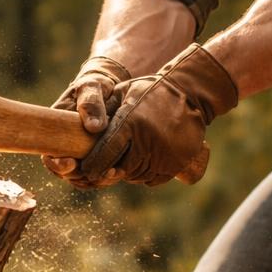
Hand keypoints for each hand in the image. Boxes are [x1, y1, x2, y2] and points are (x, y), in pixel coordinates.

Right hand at [42, 55, 132, 187]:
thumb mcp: (91, 87)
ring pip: (81, 177)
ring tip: (111, 173)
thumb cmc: (95, 86)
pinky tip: (118, 172)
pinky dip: (105, 177)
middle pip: (65, 172)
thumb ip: (91, 103)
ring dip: (94, 180)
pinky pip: (97, 174)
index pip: (48, 155)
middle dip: (77, 176)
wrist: (109, 89)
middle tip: (95, 173)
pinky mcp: (96, 157)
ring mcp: (80, 153)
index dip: (55, 164)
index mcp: (56, 130)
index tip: (70, 162)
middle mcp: (65, 145)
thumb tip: (94, 127)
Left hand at [79, 43, 237, 185]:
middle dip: (111, 170)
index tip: (88, 170)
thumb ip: (102, 112)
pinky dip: (146, 175)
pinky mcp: (177, 163)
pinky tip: (145, 161)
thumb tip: (82, 132)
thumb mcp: (122, 93)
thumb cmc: (148, 92)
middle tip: (108, 165)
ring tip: (130, 157)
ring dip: (129, 172)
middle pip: (120, 169)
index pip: (105, 153)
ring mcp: (164, 154)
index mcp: (130, 122)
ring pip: (136, 176)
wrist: (189, 94)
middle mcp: (147, 140)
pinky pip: (153, 179)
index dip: (94, 165)